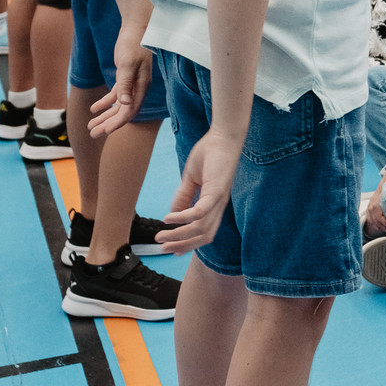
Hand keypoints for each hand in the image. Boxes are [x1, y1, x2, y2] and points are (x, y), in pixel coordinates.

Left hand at [88, 16, 154, 136]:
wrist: (136, 28)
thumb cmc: (133, 44)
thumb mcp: (127, 64)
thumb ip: (126, 84)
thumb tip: (124, 104)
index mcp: (141, 86)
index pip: (130, 110)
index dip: (117, 122)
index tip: (105, 131)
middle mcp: (138, 88)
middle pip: (123, 112)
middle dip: (108, 124)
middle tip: (93, 134)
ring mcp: (132, 84)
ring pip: (118, 106)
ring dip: (105, 116)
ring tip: (91, 127)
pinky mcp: (125, 78)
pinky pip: (115, 95)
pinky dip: (105, 103)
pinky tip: (93, 109)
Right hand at [159, 124, 241, 252]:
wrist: (224, 136)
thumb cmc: (210, 153)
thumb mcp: (192, 178)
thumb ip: (183, 196)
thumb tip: (172, 214)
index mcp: (214, 203)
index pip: (205, 231)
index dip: (189, 243)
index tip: (172, 250)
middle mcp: (219, 205)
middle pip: (204, 235)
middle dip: (183, 245)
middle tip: (163, 249)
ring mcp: (219, 199)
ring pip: (201, 227)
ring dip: (179, 235)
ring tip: (161, 236)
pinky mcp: (218, 190)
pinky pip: (200, 211)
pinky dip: (184, 218)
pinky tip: (169, 219)